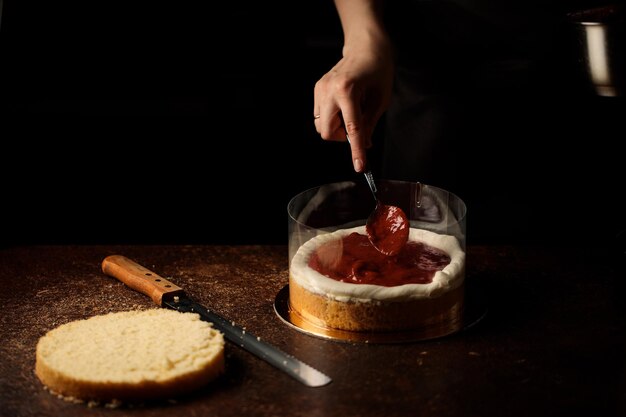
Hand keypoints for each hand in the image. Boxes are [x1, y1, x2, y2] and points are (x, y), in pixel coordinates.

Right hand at [313, 39, 393, 172]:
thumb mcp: (381, 100)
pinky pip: (320, 115)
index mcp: (348, 92)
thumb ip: (369, 124)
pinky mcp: (317, 89)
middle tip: (357, 126)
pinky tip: (343, 107)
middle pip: (326, 132)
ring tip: (350, 113)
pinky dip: (332, 118)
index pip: (351, 129)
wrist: (366, 47)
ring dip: (336, 128)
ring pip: (321, 125)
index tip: (360, 166)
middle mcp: (329, 90)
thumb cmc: (378, 70)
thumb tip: (363, 145)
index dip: (356, 151)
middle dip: (341, 137)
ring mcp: (320, 89)